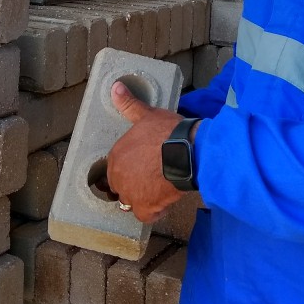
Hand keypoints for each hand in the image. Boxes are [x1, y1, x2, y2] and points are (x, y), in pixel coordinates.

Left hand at [106, 81, 184, 222]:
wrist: (188, 151)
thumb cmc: (168, 131)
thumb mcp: (147, 115)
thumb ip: (129, 105)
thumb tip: (115, 87)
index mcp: (116, 156)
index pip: (117, 166)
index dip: (132, 165)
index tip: (145, 162)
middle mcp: (118, 177)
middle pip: (122, 185)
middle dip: (135, 182)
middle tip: (153, 175)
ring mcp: (131, 194)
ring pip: (132, 201)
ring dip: (142, 197)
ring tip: (158, 189)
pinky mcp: (146, 208)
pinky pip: (145, 216)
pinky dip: (154, 212)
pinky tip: (163, 204)